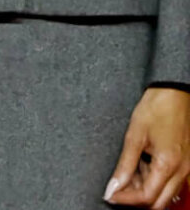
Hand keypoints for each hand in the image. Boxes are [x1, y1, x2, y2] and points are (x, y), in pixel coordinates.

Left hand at [107, 87, 189, 204]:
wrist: (174, 93)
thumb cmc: (155, 109)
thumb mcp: (134, 137)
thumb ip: (124, 165)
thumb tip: (113, 187)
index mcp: (168, 165)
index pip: (147, 197)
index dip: (125, 199)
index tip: (109, 195)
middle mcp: (182, 171)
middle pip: (159, 203)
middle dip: (136, 200)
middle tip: (116, 189)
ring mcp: (187, 168)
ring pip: (166, 194)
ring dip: (146, 191)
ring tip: (126, 175)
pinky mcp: (186, 163)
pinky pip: (171, 182)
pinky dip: (154, 181)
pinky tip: (140, 168)